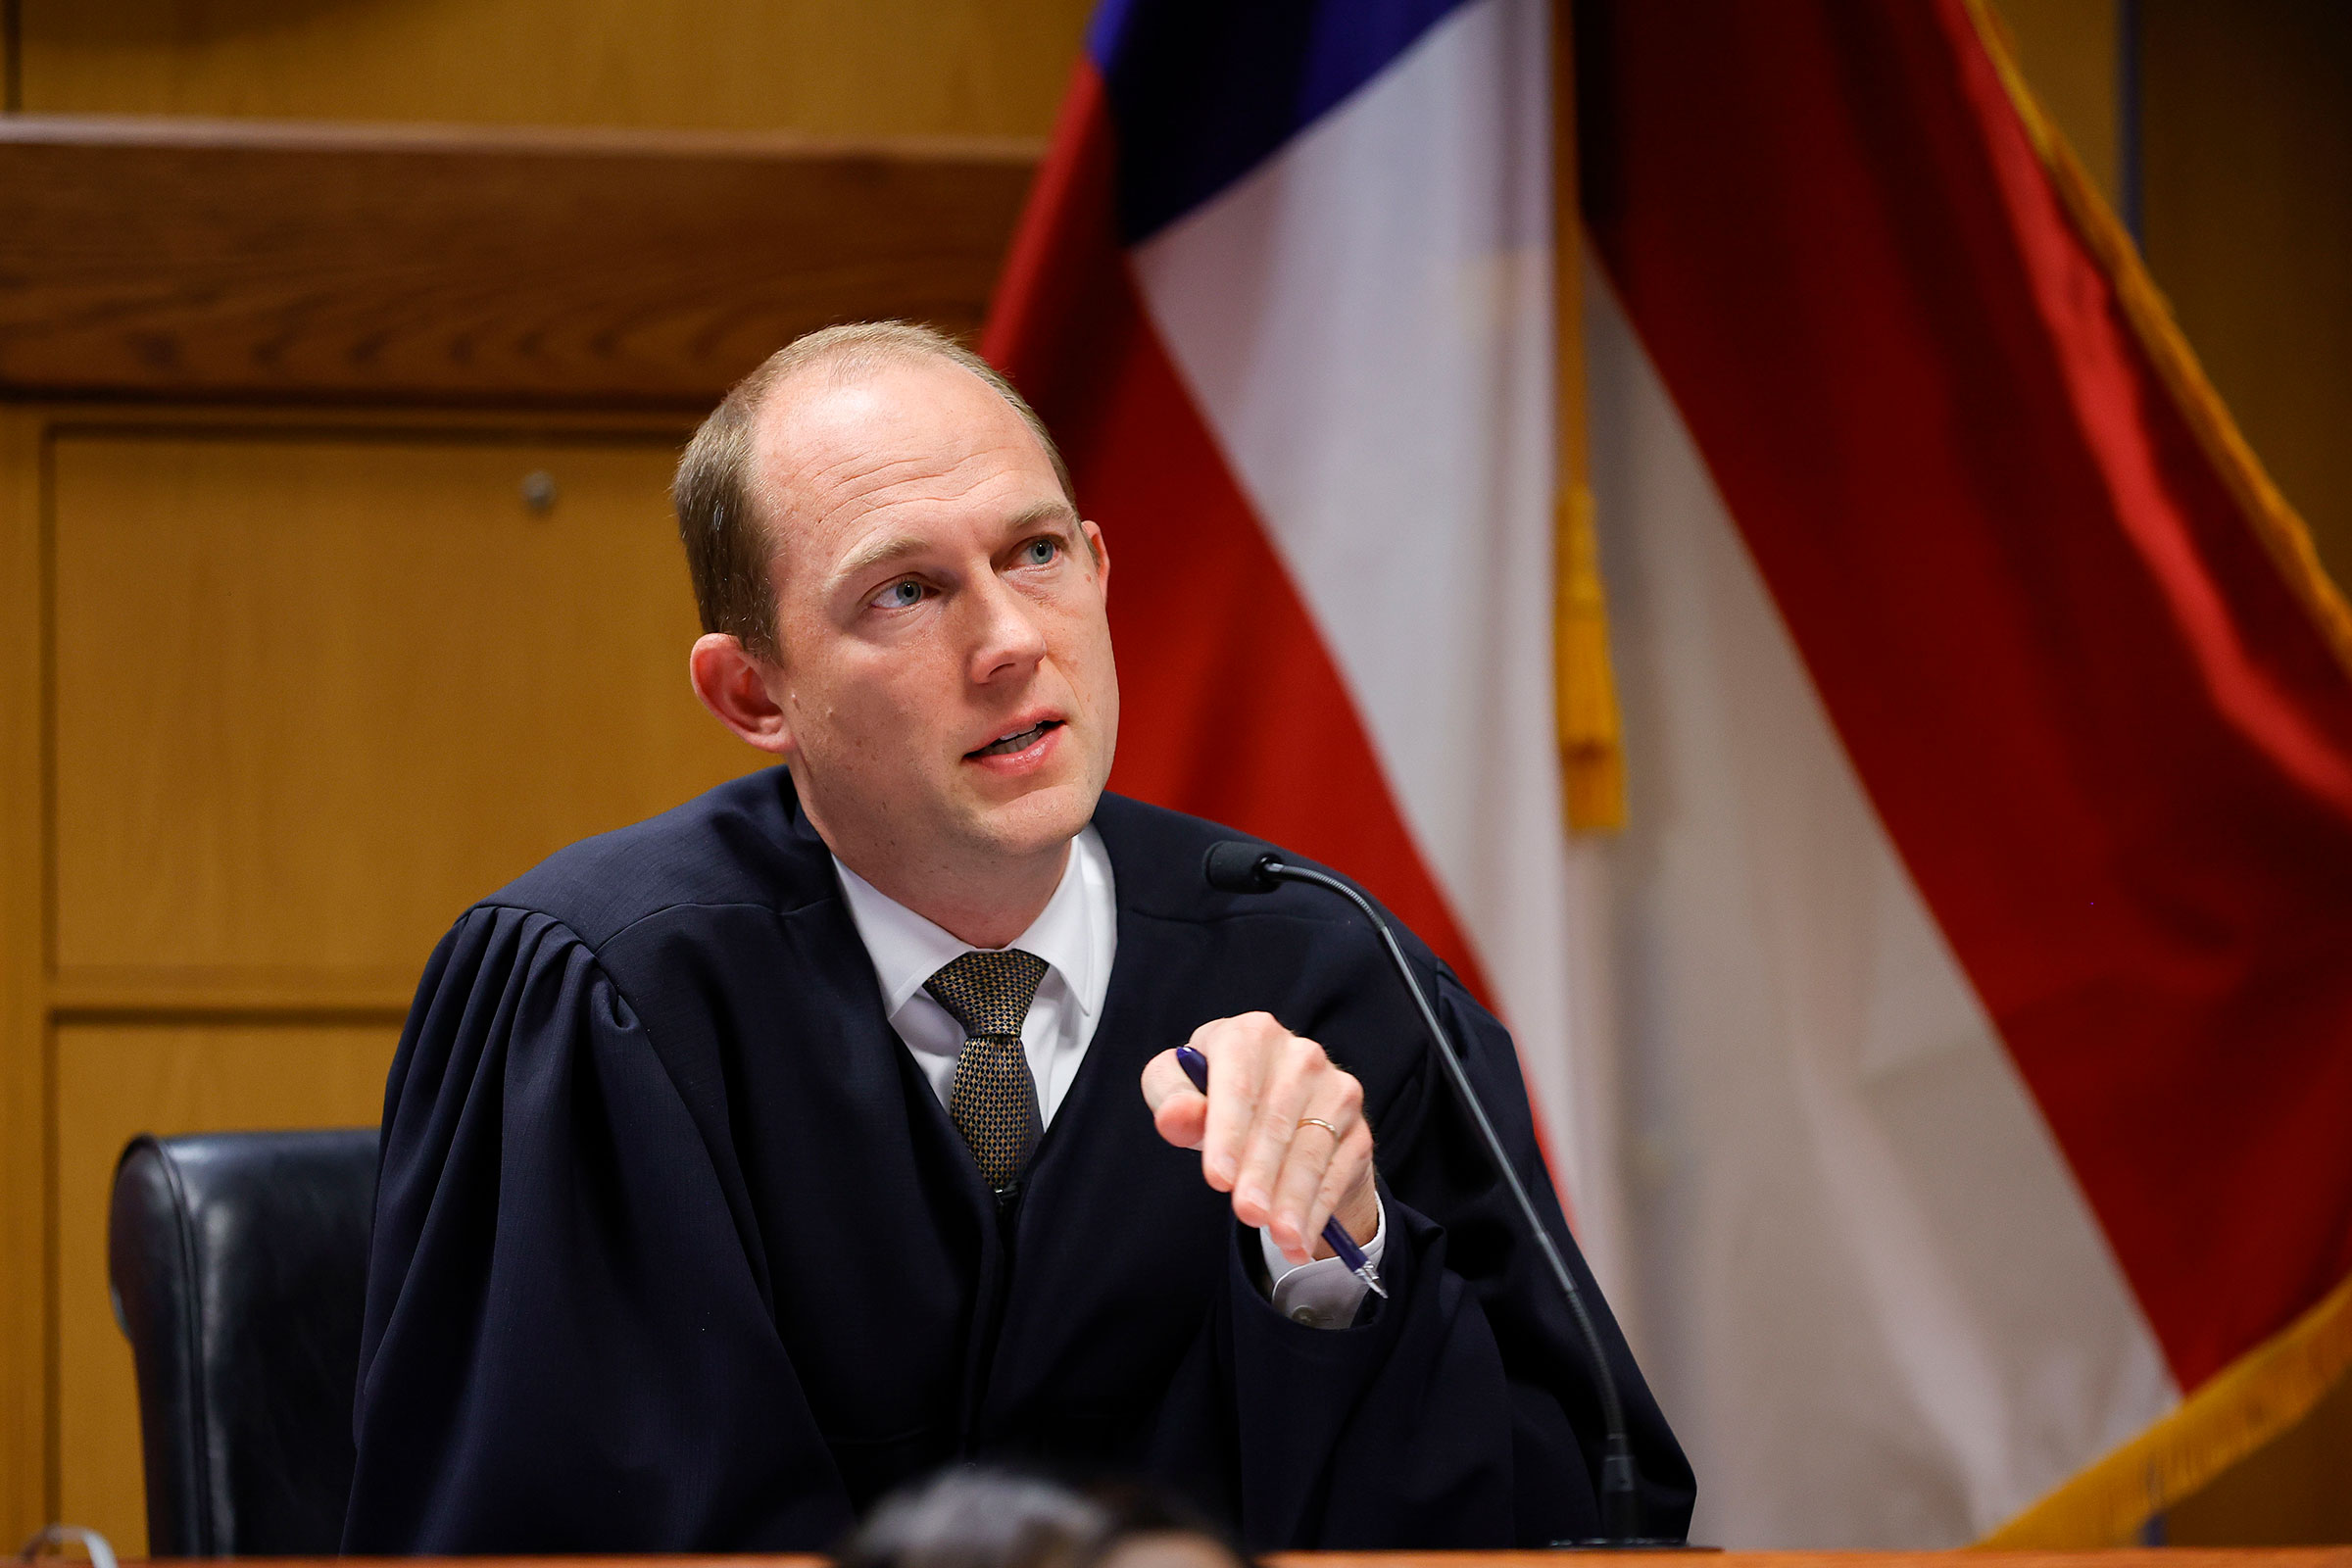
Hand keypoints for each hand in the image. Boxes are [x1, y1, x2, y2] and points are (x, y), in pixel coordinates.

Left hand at [1141, 1012, 1376, 1265]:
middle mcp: (1300, 1055)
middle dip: (1261, 1174)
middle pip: (1277, 1121)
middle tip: (1248, 1215)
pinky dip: (1318, 1212)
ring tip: (1281, 1238)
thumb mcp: (1178, 1088)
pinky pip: (1337, 1174)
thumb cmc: (1213, 1096)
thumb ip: (1169, 1097)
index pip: (1239, 1086)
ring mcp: (1336, 1090)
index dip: (1228, 1133)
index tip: (1217, 1178)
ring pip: (1312, 1151)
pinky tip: (1300, 1241)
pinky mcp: (1358, 1127)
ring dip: (1296, 1199)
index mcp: (1250, 1034)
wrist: (1275, 1108)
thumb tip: (1178, 1116)